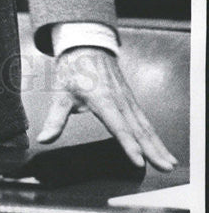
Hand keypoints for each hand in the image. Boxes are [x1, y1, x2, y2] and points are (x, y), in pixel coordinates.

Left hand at [37, 46, 177, 170]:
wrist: (87, 45)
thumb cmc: (74, 68)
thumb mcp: (61, 93)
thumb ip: (55, 119)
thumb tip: (44, 138)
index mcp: (102, 99)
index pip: (117, 126)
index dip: (128, 144)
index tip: (138, 161)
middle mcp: (118, 100)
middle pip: (138, 129)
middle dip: (152, 150)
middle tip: (164, 167)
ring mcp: (127, 100)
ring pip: (145, 126)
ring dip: (158, 144)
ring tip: (168, 162)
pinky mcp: (131, 100)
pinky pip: (145, 120)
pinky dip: (155, 135)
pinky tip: (161, 147)